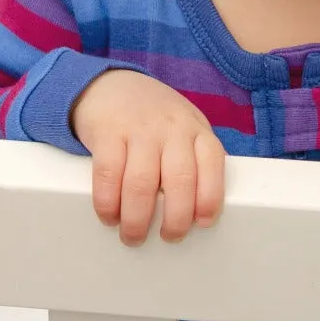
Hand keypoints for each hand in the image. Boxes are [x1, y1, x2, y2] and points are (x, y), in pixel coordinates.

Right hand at [71, 70, 225, 245]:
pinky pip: (108, 174)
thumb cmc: (154, 117)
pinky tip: (110, 216)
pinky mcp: (107, 133)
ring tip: (133, 236)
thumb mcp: (184, 127)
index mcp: (196, 129)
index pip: (212, 163)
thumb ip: (195, 157)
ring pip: (142, 183)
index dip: (210, 197)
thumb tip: (199, 209)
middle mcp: (171, 128)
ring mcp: (139, 129)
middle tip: (169, 237)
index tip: (204, 223)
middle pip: (180, 179)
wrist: (110, 84)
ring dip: (138, 219)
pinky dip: (108, 203)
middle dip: (176, 218)